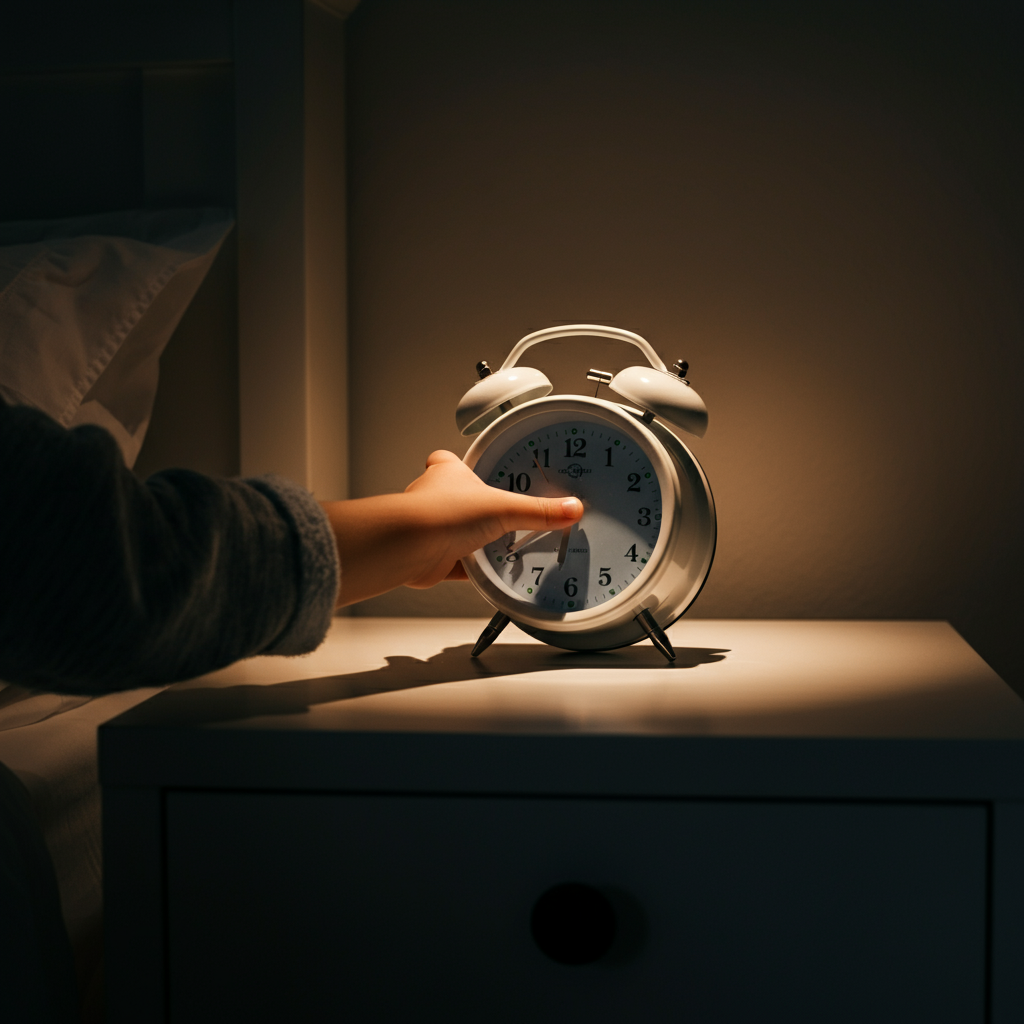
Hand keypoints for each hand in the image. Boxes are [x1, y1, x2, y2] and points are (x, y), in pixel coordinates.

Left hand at [321, 450, 583, 606]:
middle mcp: (435, 499)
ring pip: (455, 533)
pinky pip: (457, 564)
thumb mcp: (502, 508)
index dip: (462, 465)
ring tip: (500, 545)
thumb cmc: (439, 513)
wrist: (410, 546)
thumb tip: (570, 507)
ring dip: (473, 540)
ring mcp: (432, 528)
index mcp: (447, 474)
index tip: (479, 471)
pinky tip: (487, 574)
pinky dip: (472, 569)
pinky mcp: (433, 557)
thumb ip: (538, 511)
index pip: (449, 461)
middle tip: (500, 515)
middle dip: (474, 509)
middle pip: (456, 499)